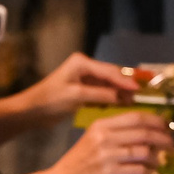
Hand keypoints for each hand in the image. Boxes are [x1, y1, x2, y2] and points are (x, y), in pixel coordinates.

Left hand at [18, 52, 147, 119]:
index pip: (109, 71)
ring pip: (108, 83)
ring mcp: (84, 77)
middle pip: (111, 74)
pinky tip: (122, 103)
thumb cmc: (51, 100)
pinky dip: (112, 96)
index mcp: (82, 62)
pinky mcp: (83, 88)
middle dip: (126, 85)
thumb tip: (125, 97)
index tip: (140, 89)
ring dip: (120, 91)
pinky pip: (103, 90)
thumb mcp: (77, 96)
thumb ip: (102, 94)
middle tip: (142, 95)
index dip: (125, 80)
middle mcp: (85, 66)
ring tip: (135, 101)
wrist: (31, 110)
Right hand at [35, 113, 171, 173]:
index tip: (167, 127)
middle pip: (144, 133)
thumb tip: (146, 135)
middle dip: (163, 139)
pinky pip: (139, 170)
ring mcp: (108, 156)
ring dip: (158, 158)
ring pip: (144, 151)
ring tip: (161, 162)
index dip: (156, 121)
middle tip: (172, 145)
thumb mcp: (93, 140)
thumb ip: (116, 135)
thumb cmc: (78, 163)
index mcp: (101, 125)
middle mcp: (105, 137)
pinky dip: (150, 172)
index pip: (136, 117)